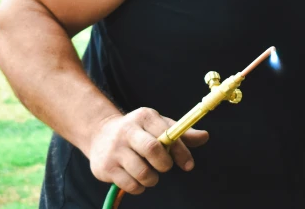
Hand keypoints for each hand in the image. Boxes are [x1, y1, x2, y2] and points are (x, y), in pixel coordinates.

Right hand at [87, 108, 209, 194]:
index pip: (167, 134)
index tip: (188, 165)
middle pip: (152, 150)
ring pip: (142, 173)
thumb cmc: (137, 131)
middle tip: (164, 167)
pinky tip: (136, 178)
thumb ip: (181, 133)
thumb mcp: (158, 126)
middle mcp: (127, 131)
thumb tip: (205, 136)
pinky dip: (139, 187)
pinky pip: (130, 185)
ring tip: (149, 174)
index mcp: (143, 117)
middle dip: (164, 165)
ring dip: (152, 179)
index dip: (181, 151)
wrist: (99, 135)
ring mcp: (114, 150)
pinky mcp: (105, 167)